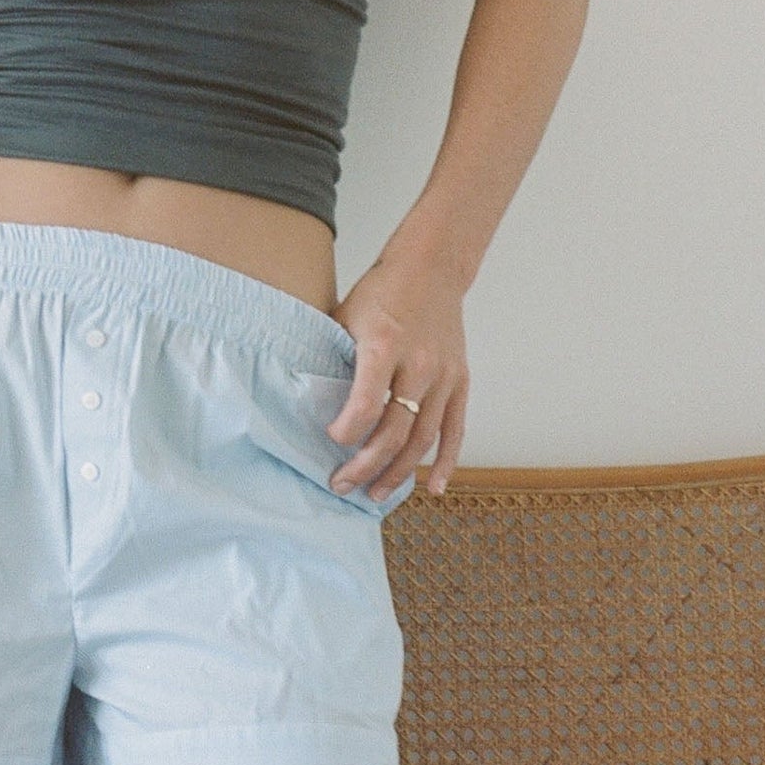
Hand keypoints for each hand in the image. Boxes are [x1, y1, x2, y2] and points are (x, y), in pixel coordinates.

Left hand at [327, 251, 469, 499]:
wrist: (431, 270)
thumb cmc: (382, 293)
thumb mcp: (346, 316)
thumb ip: (332, 355)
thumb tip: (303, 394)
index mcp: (384, 346)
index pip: (366, 405)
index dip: (347, 431)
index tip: (330, 440)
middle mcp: (419, 365)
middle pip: (395, 431)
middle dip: (366, 465)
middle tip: (343, 485)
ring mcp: (444, 377)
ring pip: (423, 439)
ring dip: (399, 472)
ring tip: (376, 493)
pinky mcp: (460, 382)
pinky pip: (455, 430)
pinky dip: (446, 462)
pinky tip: (432, 488)